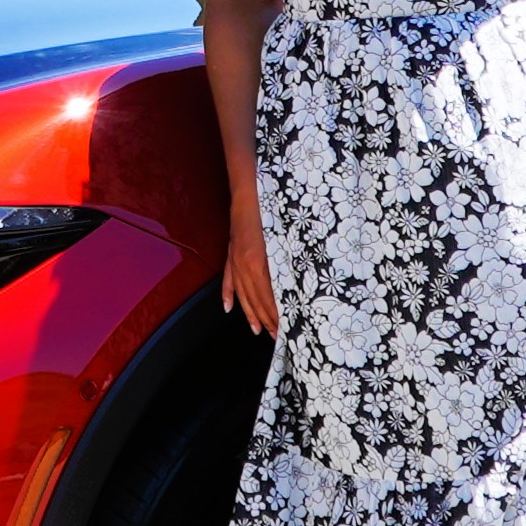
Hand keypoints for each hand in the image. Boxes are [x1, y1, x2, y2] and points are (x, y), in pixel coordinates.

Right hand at [220, 188, 276, 334]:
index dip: (276, 317)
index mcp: (257, 263)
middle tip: (277, 337)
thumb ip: (288, 264)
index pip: (268, 299)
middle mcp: (243, 265)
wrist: (250, 189)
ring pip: (241, 294)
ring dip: (250, 314)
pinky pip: (228, 278)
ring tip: (257, 330)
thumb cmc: (270, 209)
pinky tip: (228, 308)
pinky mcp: (231, 252)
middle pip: (255, 300)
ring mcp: (235, 259)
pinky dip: (228, 294)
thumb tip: (297, 288)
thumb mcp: (285, 238)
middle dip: (266, 321)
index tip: (286, 330)